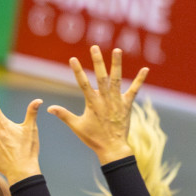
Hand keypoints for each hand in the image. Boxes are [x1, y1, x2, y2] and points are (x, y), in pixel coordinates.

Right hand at [53, 45, 147, 163]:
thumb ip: (64, 115)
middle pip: (101, 76)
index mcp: (92, 103)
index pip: (83, 83)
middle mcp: (105, 99)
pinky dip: (140, 80)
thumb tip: (49, 108)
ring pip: (116, 79)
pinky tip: (145, 69)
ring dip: (117, 64)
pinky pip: (134, 90)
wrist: (112, 148)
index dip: (77, 70)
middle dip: (97, 61)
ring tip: (117, 50)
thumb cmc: (93, 138)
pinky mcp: (127, 105)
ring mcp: (117, 101)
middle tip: (94, 47)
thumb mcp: (76, 126)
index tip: (73, 58)